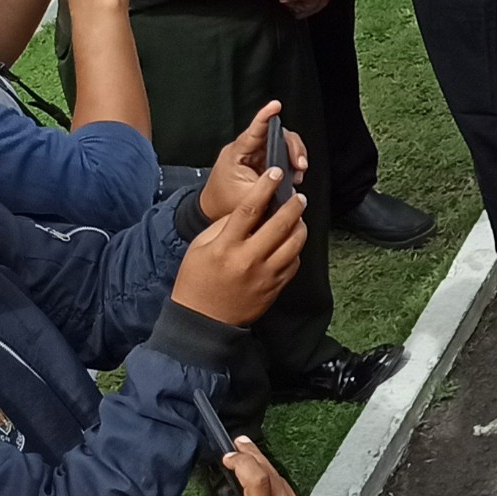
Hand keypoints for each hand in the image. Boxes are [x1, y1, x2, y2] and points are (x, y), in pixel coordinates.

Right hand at [174, 160, 307, 326]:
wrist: (201, 322)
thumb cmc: (196, 281)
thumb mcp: (200, 248)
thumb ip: (224, 226)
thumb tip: (248, 209)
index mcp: (226, 247)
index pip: (249, 209)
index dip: (265, 187)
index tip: (275, 173)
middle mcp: (248, 259)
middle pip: (280, 223)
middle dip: (294, 204)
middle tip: (298, 196)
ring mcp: (265, 275)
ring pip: (295, 242)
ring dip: (300, 225)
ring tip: (298, 218)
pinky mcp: (275, 288)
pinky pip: (294, 262)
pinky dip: (295, 249)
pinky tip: (290, 242)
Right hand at [195, 437, 312, 495]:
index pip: (259, 479)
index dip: (243, 461)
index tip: (230, 456)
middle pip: (273, 475)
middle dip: (253, 457)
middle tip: (239, 445)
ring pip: (282, 483)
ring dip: (264, 471)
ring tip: (246, 462)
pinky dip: (273, 490)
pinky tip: (258, 493)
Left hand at [200, 100, 308, 223]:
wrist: (214, 209)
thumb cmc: (223, 203)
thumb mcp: (245, 199)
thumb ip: (266, 189)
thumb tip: (286, 182)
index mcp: (236, 154)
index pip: (253, 130)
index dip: (265, 116)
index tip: (275, 105)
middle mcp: (247, 149)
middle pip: (276, 135)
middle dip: (293, 148)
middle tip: (299, 165)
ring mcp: (256, 153)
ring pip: (282, 143)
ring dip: (294, 156)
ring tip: (298, 173)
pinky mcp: (263, 160)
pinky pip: (283, 154)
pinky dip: (291, 163)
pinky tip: (294, 175)